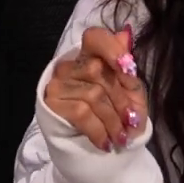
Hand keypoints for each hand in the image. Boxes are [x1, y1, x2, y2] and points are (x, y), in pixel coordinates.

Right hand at [42, 27, 146, 151]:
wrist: (104, 146)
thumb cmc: (118, 113)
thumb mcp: (132, 94)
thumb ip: (128, 70)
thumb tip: (125, 36)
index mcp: (91, 56)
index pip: (95, 37)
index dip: (111, 49)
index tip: (129, 72)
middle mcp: (70, 65)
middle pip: (98, 71)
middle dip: (120, 99)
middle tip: (132, 121)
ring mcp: (58, 83)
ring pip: (92, 94)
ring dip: (112, 120)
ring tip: (121, 137)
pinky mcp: (52, 103)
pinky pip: (81, 113)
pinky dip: (99, 130)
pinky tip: (106, 142)